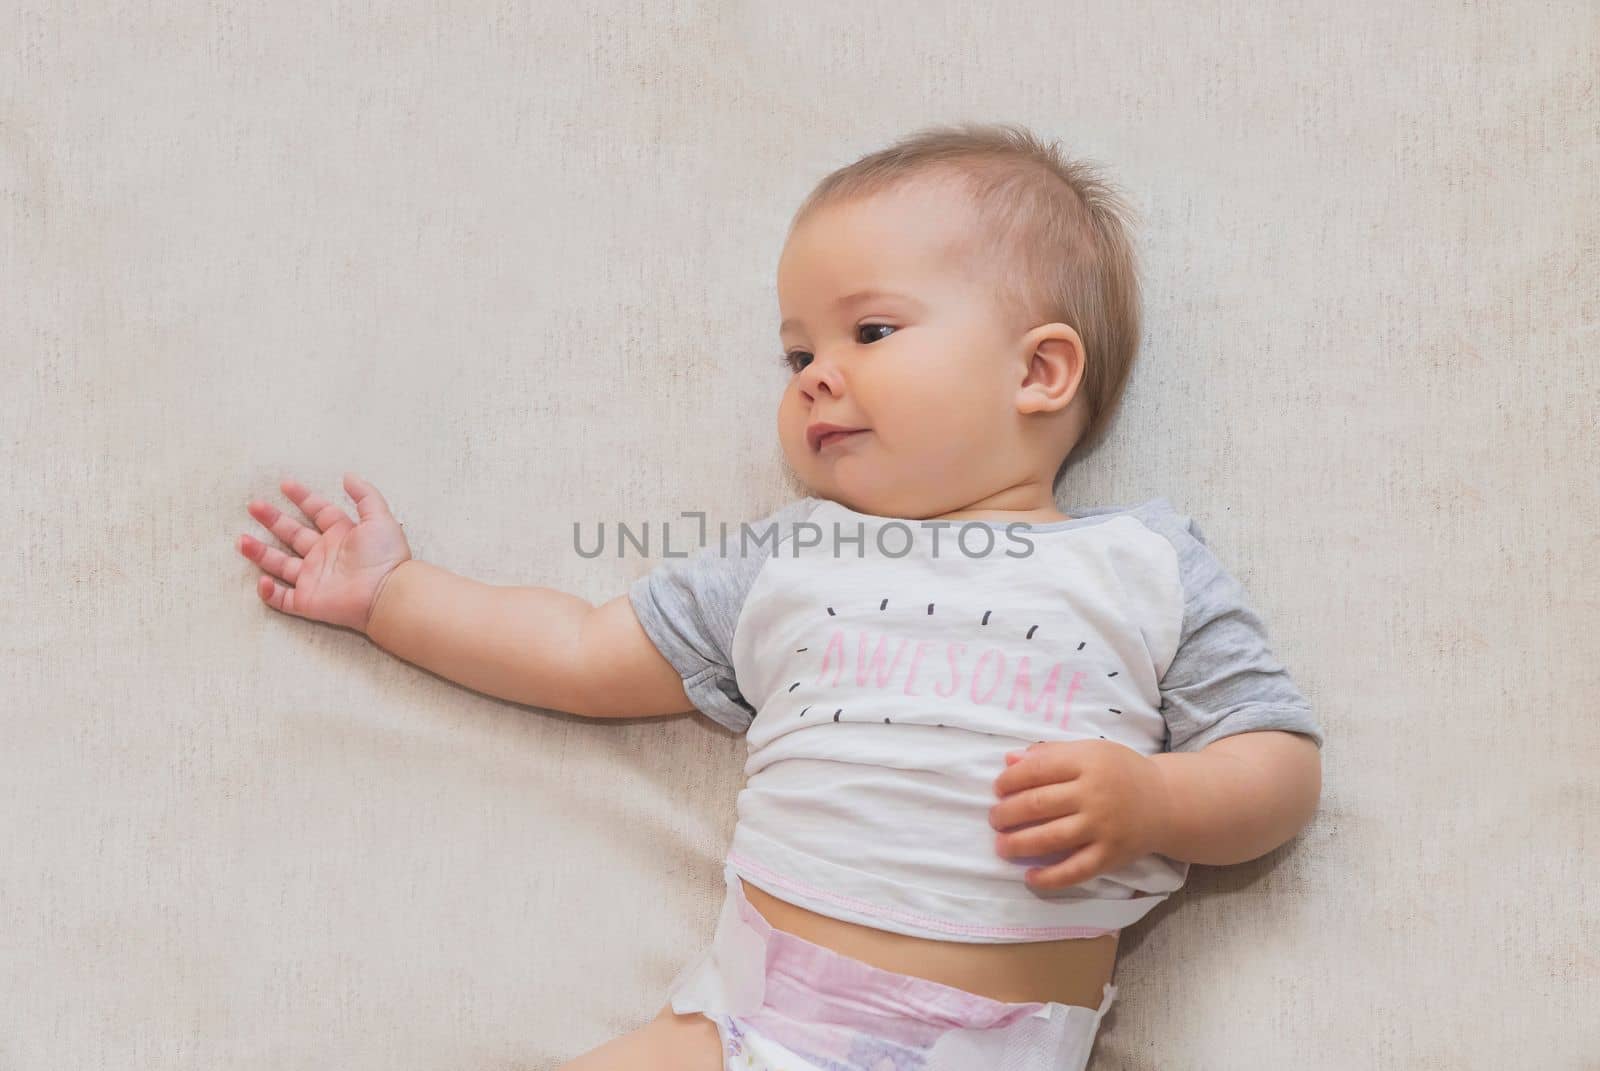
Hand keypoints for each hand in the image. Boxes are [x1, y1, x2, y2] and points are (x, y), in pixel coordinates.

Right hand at [236, 473, 411, 633]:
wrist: (386, 593)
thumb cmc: (385, 556)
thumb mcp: (379, 517)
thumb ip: (364, 495)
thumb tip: (348, 475)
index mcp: (341, 534)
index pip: (317, 511)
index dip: (302, 497)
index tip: (284, 484)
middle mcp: (324, 555)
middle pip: (292, 535)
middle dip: (272, 520)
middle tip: (253, 506)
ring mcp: (314, 579)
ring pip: (280, 565)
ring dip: (260, 553)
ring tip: (241, 540)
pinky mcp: (308, 602)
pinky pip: (282, 599)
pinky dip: (268, 592)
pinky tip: (261, 579)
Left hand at [989, 739, 1174, 890]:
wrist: (1165, 802)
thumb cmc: (1119, 773)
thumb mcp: (1089, 751)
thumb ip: (1049, 753)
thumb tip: (1008, 760)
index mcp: (1087, 761)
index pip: (1036, 770)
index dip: (1009, 781)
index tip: (997, 789)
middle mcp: (1094, 794)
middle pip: (1037, 804)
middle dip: (1007, 814)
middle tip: (995, 819)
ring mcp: (1103, 827)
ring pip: (1050, 838)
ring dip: (1018, 844)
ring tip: (1001, 846)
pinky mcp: (1110, 856)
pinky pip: (1075, 871)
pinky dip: (1049, 878)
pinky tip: (1030, 878)